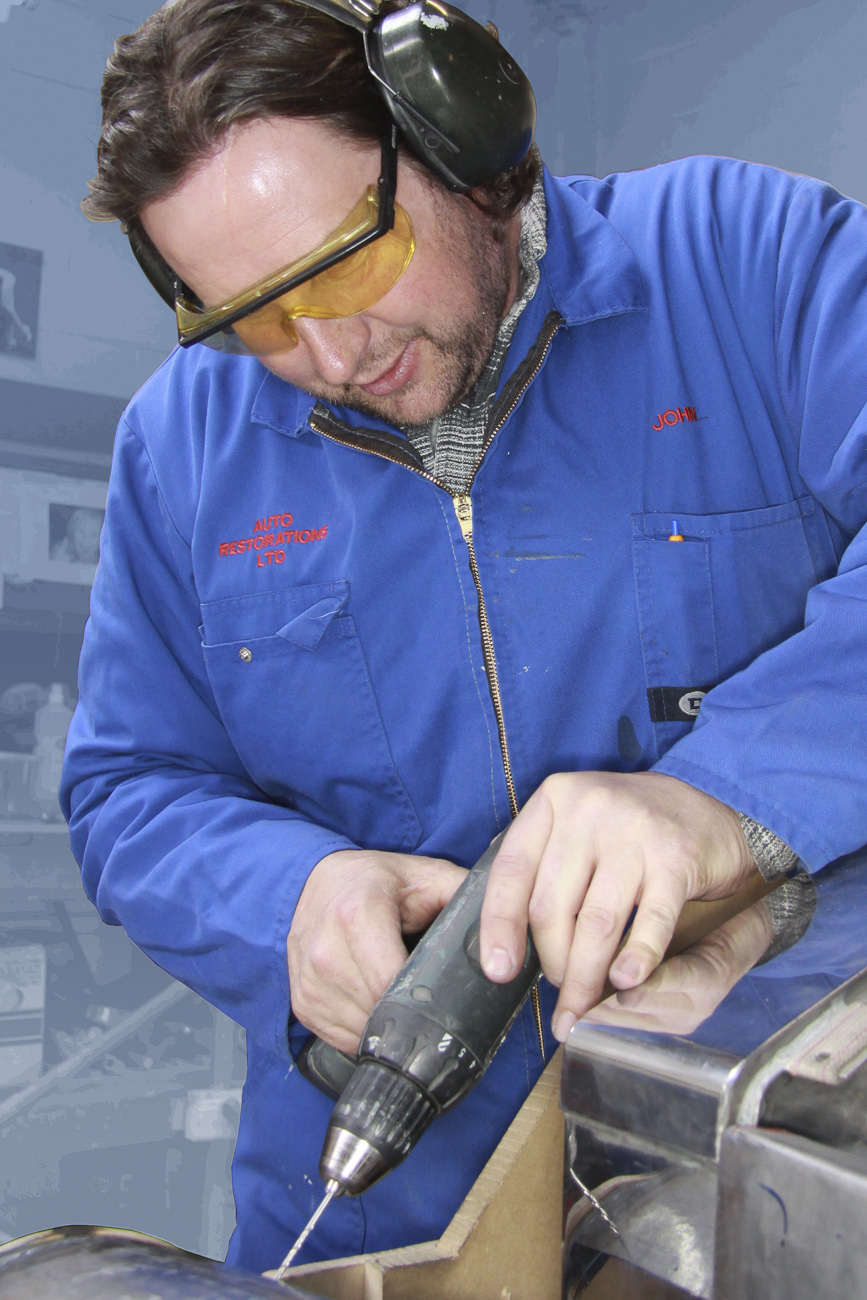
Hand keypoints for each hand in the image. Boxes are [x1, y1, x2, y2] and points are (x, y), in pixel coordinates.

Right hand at [287, 849, 466, 1052]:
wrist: (316, 882)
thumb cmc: (375, 881)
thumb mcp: (425, 875)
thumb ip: (464, 895)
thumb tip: (507, 925)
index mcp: (357, 915)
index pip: (391, 983)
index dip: (424, 999)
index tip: (444, 995)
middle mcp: (326, 950)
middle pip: (377, 1011)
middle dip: (410, 1014)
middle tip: (430, 1001)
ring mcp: (308, 980)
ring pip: (359, 1031)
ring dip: (387, 1026)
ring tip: (402, 1001)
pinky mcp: (302, 1002)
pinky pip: (341, 1038)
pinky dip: (364, 1031)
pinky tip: (376, 1007)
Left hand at [478, 771, 756, 1040]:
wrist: (707, 808)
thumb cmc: (628, 829)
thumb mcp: (575, 826)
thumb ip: (538, 866)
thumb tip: (500, 940)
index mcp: (555, 799)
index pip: (511, 870)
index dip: (499, 926)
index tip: (497, 970)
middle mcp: (589, 808)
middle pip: (551, 906)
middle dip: (552, 963)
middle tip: (559, 992)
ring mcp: (633, 830)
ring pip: (595, 923)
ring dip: (586, 976)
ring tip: (581, 1006)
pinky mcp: (675, 857)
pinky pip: (649, 923)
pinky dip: (635, 960)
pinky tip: (624, 984)